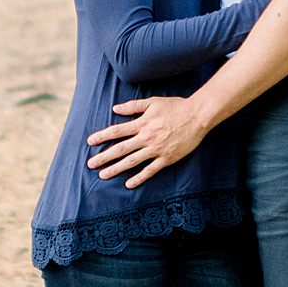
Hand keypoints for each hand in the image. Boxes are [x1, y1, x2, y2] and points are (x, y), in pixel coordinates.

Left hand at [85, 96, 210, 188]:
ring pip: (132, 161)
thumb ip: (133, 106)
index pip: (117, 131)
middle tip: (90, 164)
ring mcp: (156, 149)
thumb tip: (115, 108)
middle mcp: (146, 137)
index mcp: (142, 123)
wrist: (198, 116)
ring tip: (103, 175)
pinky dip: (139, 178)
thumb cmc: (176, 107)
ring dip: (116, 169)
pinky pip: (150, 170)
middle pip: (120, 149)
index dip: (102, 136)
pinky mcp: (167, 158)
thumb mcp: (153, 102)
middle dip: (103, 157)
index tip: (90, 142)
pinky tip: (128, 184)